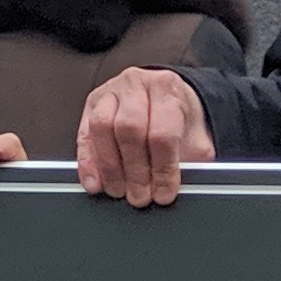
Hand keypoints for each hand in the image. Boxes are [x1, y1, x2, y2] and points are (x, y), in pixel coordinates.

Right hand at [75, 68, 209, 207]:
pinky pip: (84, 134)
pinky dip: (87, 162)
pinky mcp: (92, 104)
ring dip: (109, 166)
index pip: (161, 132)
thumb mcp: (196, 138)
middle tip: (139, 196)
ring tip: (119, 190)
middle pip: (129, 128)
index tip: (164, 192)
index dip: (162, 168)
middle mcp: (136, 84)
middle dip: (134, 170)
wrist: (169, 98)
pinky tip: (95, 182)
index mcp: (166, 88)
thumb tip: (177, 186)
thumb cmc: (180, 117)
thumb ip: (191, 161)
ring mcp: (110, 92)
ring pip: (101, 128)